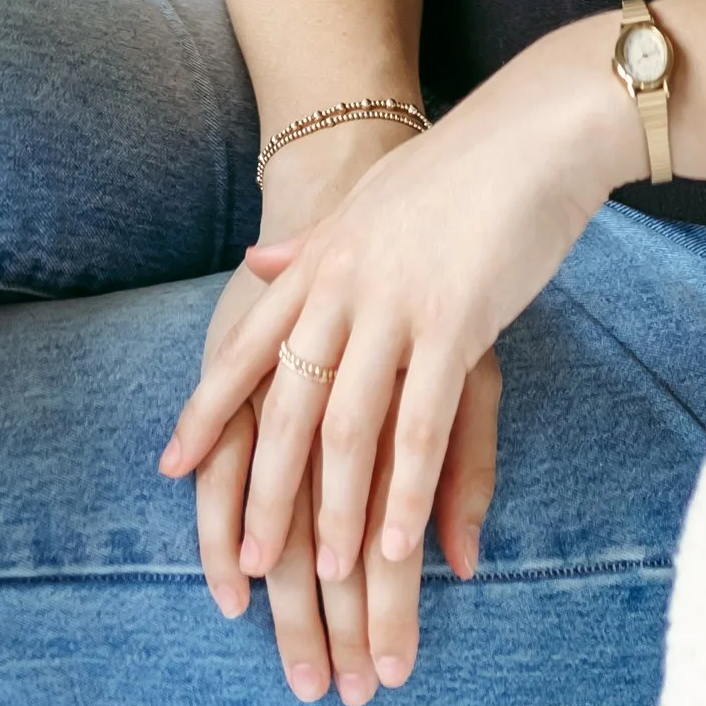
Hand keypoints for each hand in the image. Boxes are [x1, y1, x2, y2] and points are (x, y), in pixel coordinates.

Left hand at [161, 20, 629, 698]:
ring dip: (333, 510)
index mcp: (322, 257)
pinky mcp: (457, 321)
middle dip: (265, 489)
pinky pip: (421, 422)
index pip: (249, 344)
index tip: (170, 467)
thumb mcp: (370, 201)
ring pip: (349, 427)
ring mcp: (398, 304)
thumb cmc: (458, 168)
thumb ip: (314, 243)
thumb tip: (258, 260)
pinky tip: (395, 542)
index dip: (209, 407)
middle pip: (290, 404)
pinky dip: (404, 490)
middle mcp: (345, 284)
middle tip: (246, 565)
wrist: (534, 127)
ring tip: (323, 579)